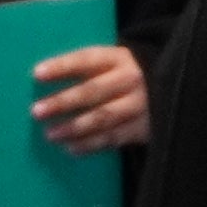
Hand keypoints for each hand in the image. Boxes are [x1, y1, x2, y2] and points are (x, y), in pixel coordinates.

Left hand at [28, 43, 150, 152]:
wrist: (170, 92)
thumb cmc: (122, 77)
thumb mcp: (111, 65)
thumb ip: (85, 71)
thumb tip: (41, 80)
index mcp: (118, 58)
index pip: (86, 59)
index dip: (62, 66)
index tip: (37, 74)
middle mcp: (130, 79)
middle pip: (92, 91)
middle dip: (63, 102)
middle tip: (36, 111)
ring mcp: (139, 104)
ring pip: (103, 117)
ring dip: (74, 128)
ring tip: (51, 135)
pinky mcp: (143, 128)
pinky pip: (113, 138)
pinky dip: (90, 144)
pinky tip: (71, 148)